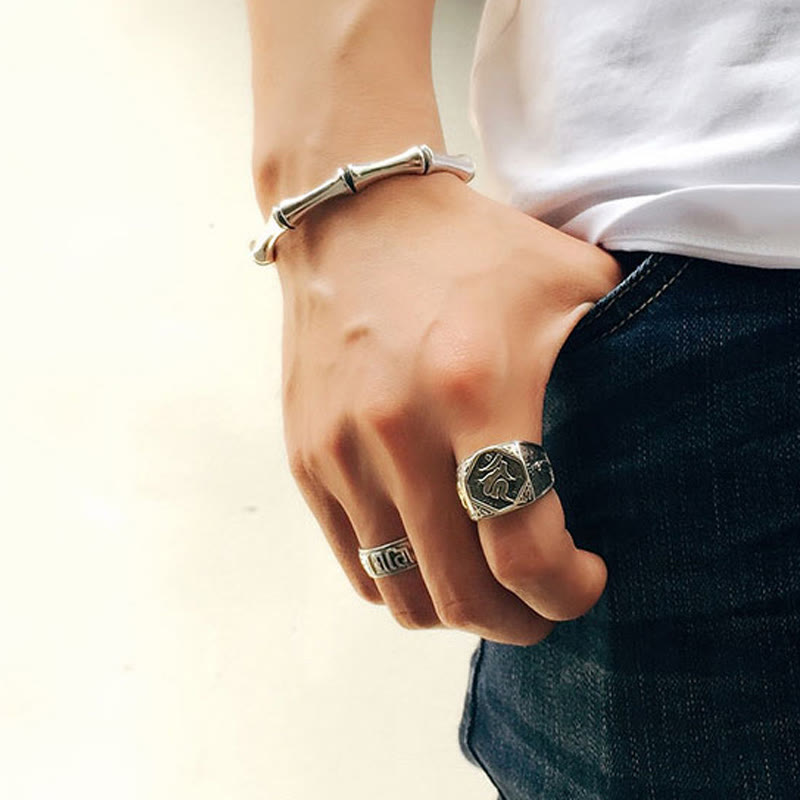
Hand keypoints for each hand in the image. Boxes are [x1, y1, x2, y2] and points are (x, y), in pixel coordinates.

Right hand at [273, 173, 621, 644]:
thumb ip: (624, 353)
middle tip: (542, 603)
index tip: (588, 578)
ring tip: (486, 580)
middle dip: (518, 621)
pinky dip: (403, 579)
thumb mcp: (570, 281)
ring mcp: (341, 450)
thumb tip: (657, 422)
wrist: (355, 219)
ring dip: (457, 608)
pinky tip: (434, 548)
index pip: (522, 549)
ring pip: (402, 593)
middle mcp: (399, 430)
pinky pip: (357, 561)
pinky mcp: (306, 456)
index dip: (565, 591)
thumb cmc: (471, 250)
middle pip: (461, 593)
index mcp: (477, 389)